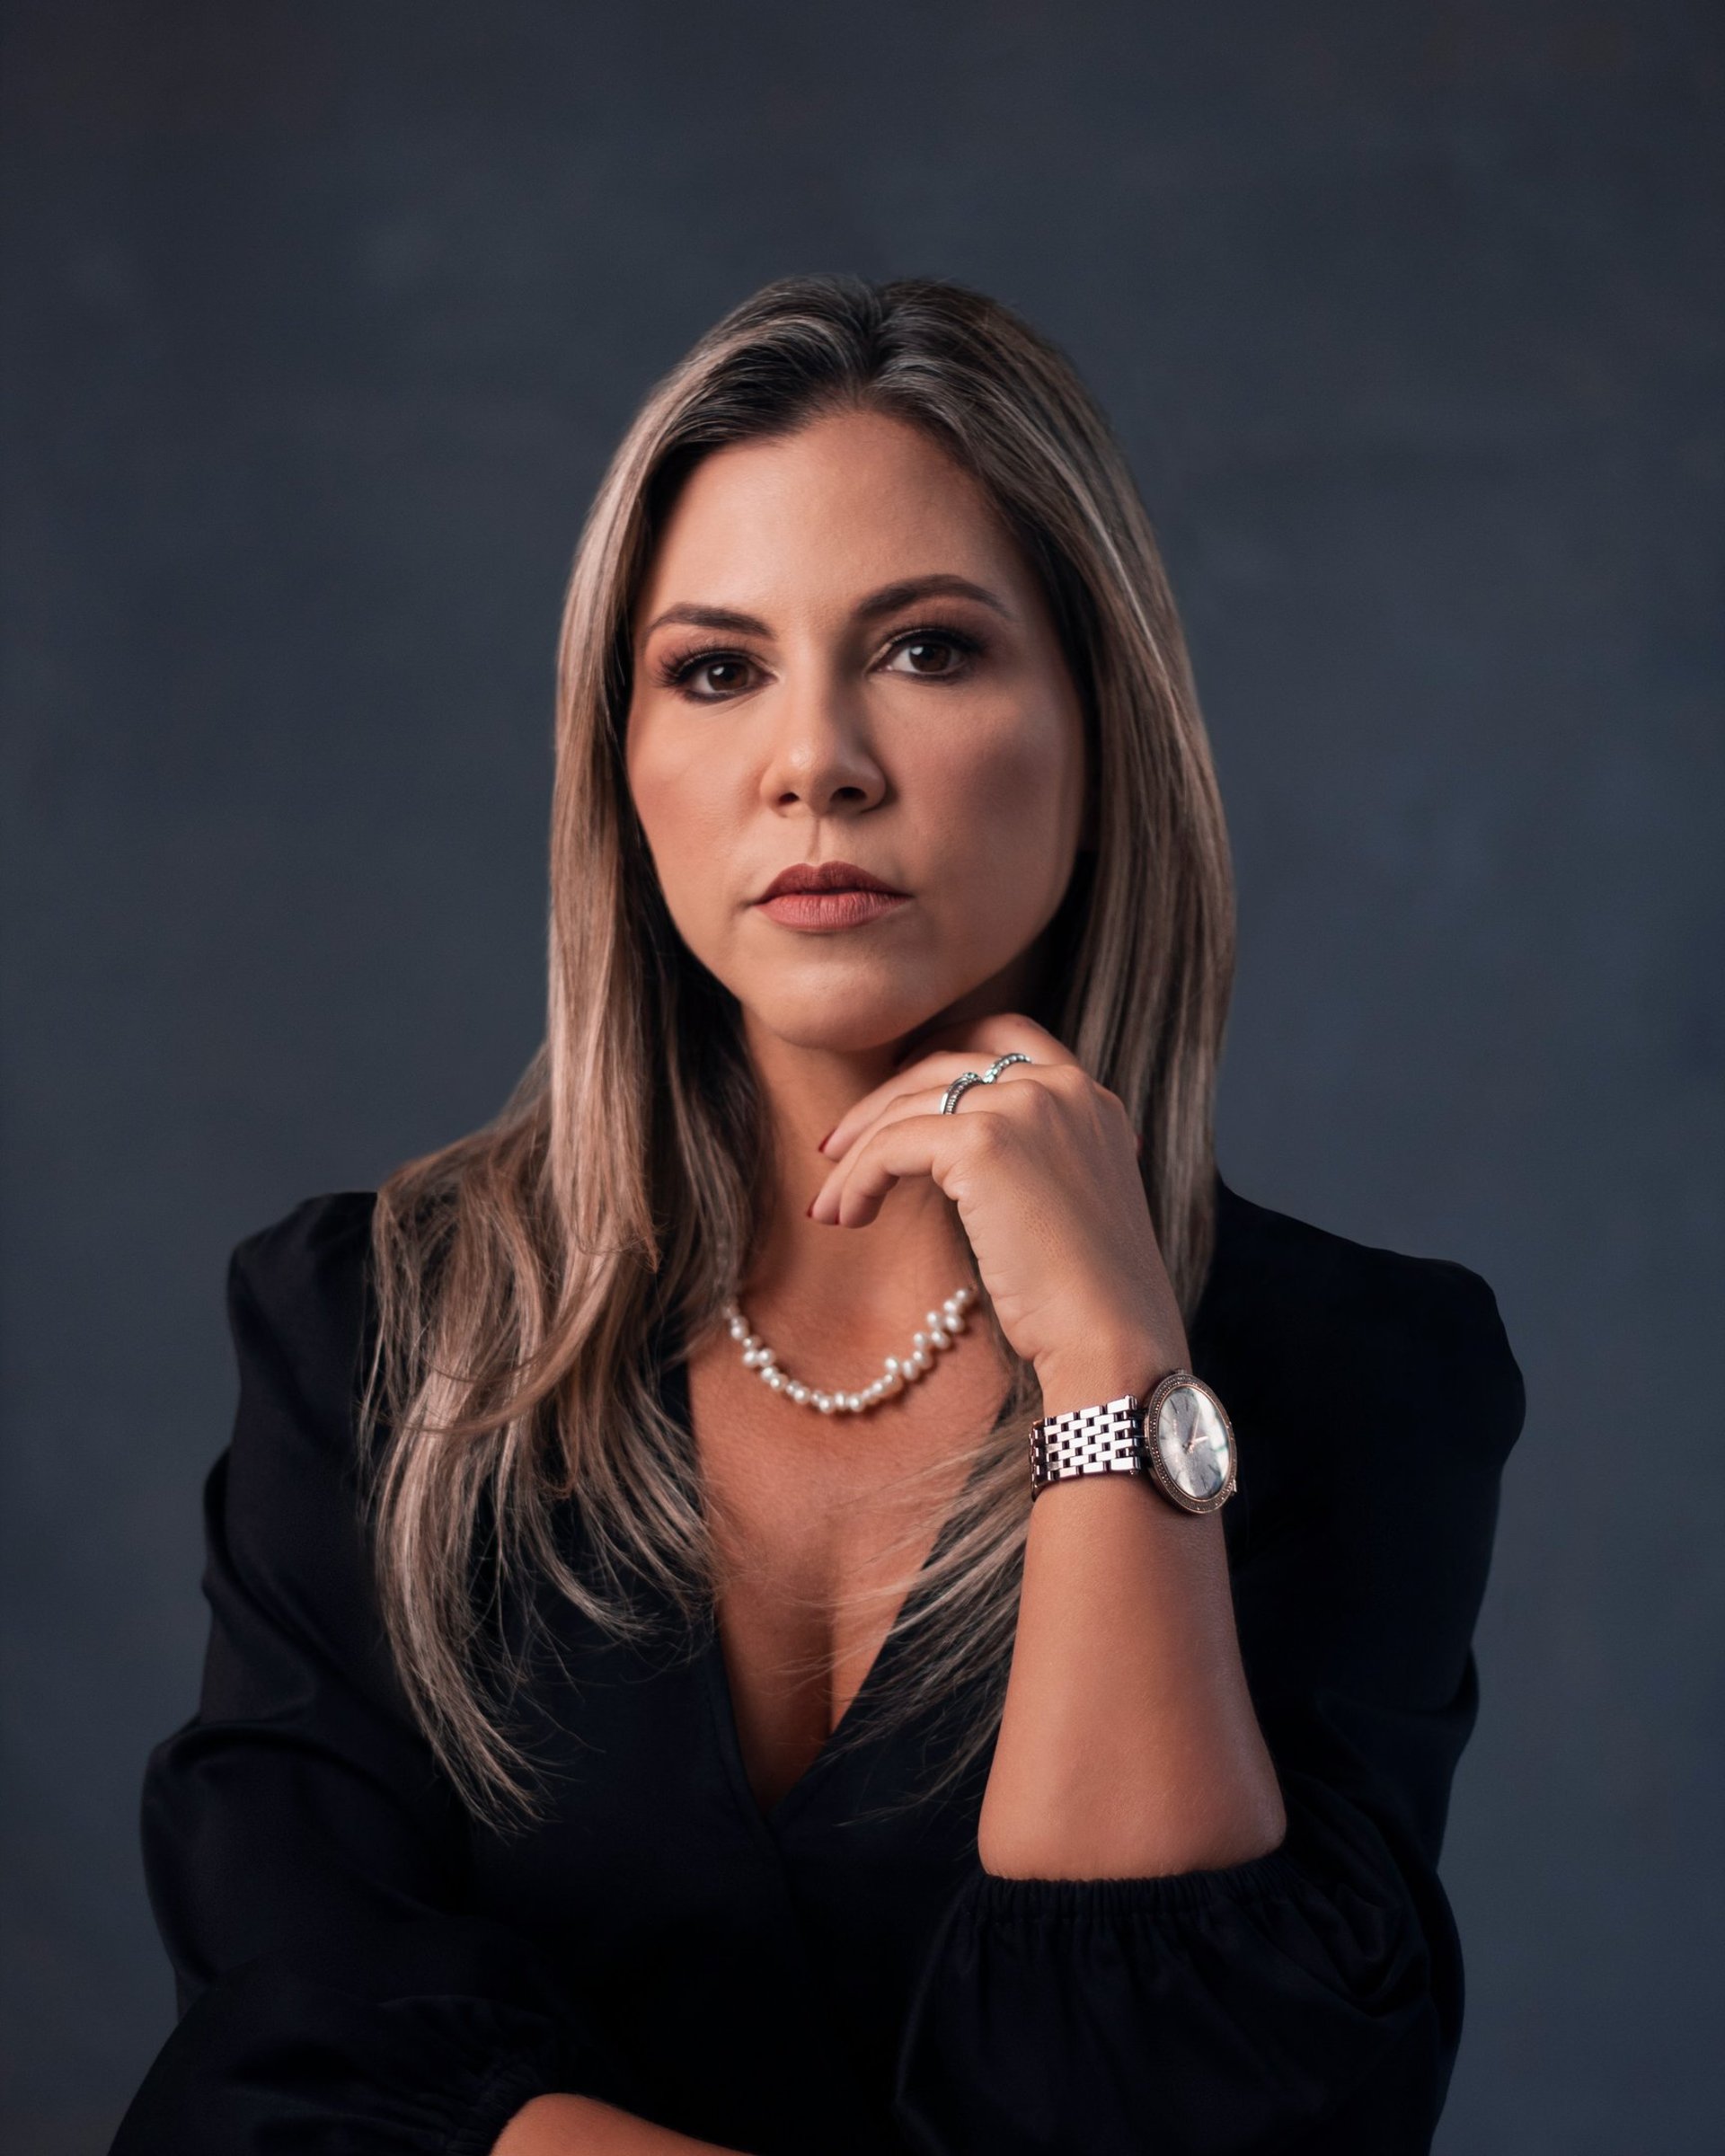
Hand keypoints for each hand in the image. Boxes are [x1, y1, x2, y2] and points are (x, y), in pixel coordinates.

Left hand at [811, 1014, 1187, 1406]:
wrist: (1112, 1339)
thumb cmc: (1087, 1298)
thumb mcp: (1070, 1203)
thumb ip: (1030, 1159)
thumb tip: (947, 1156)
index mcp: (1089, 1097)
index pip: (1005, 1037)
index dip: (941, 1054)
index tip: (899, 1096)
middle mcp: (1062, 1087)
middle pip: (944, 1062)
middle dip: (881, 1102)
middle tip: (836, 1148)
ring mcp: (1024, 1107)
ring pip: (909, 1106)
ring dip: (858, 1154)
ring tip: (830, 1206)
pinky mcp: (984, 1143)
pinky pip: (894, 1145)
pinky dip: (859, 1178)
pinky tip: (847, 1216)